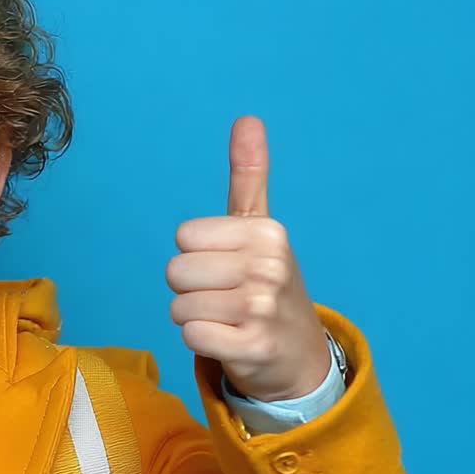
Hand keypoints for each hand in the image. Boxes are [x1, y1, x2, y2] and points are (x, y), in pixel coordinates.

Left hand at [166, 116, 328, 401]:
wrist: (299, 354)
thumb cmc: (266, 284)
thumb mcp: (260, 228)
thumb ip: (249, 175)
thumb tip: (247, 118)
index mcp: (267, 232)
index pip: (183, 237)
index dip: (196, 255)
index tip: (226, 266)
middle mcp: (269, 267)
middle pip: (175, 272)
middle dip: (190, 288)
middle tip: (225, 297)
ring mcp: (263, 309)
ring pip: (179, 306)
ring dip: (194, 317)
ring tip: (227, 319)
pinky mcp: (253, 347)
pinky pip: (190, 336)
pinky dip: (201, 341)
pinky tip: (228, 340)